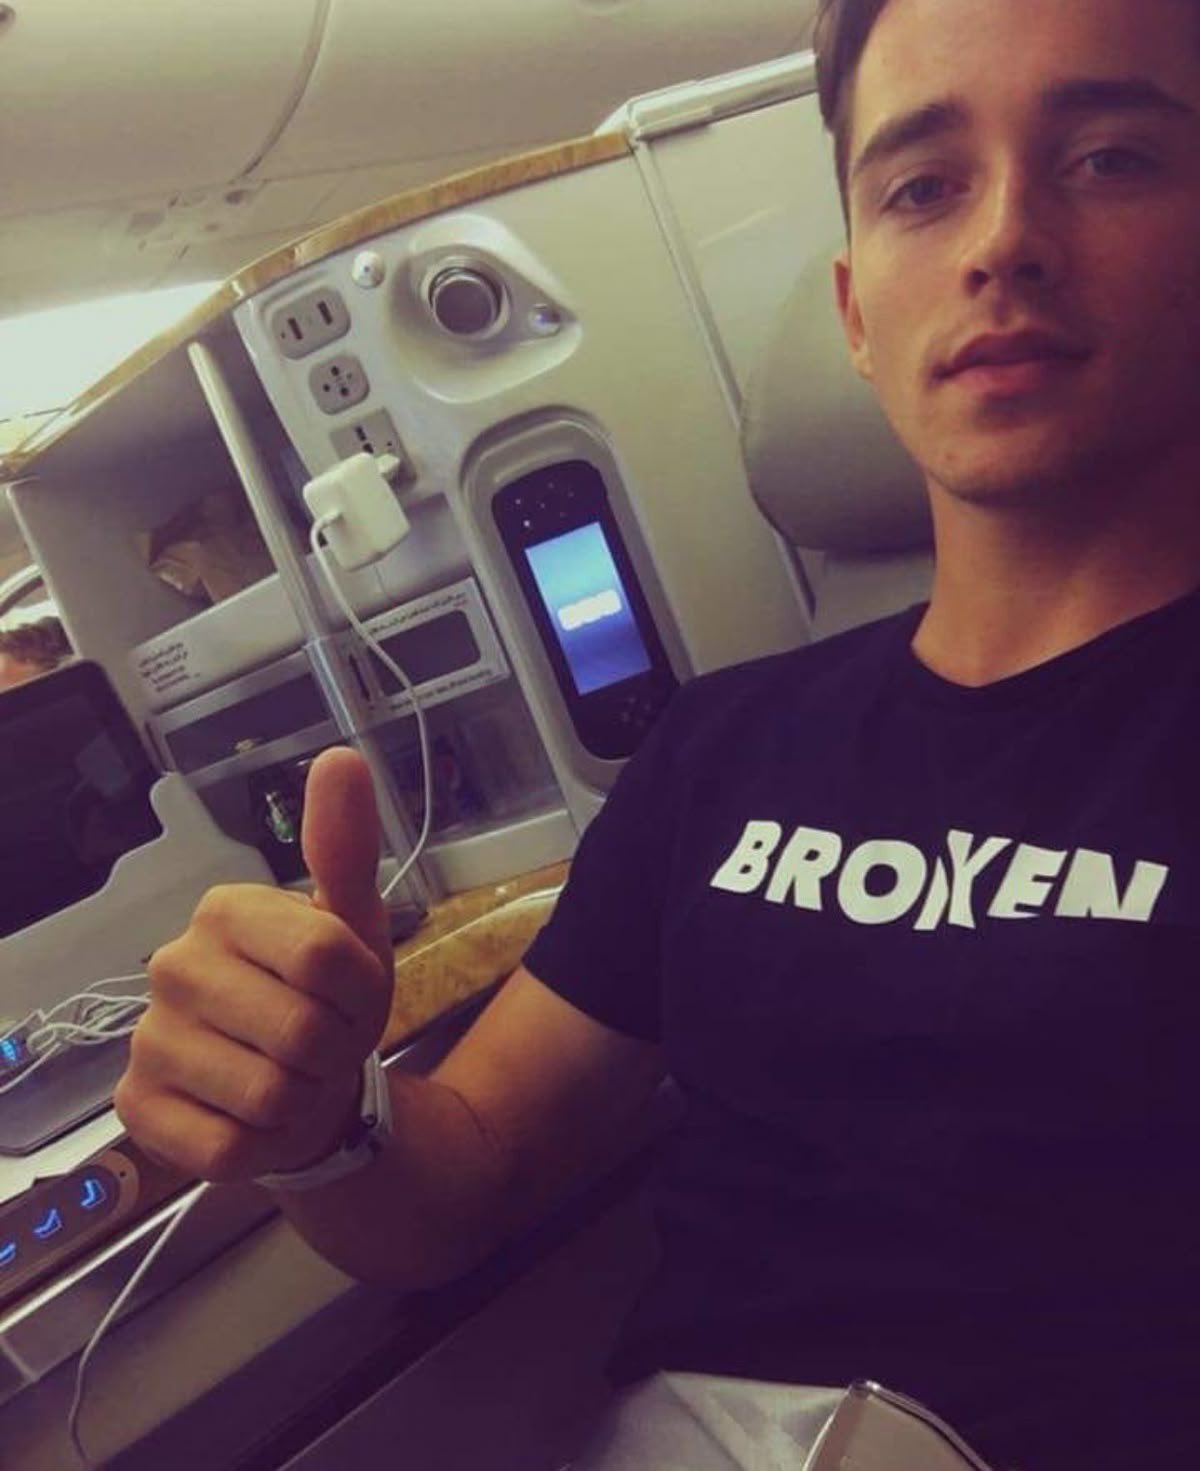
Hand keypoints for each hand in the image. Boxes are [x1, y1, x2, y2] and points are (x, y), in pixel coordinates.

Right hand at [114, 748, 393, 1181]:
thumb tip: (341, 757)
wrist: (300, 1086)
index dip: (358, 992)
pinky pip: (228, 1146)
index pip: (326, 957)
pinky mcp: (136, 1110)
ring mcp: (147, 1039)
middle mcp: (171, 965)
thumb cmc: (325, 999)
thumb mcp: (353, 925)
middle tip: (317, 1043)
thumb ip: (346, 848)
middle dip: (332, 1050)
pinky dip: (260, 1144)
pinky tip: (249, 1117)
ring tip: (289, 1078)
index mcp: (225, 911)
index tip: (346, 993)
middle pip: (302, 1031)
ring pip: (270, 1095)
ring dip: (301, 1100)